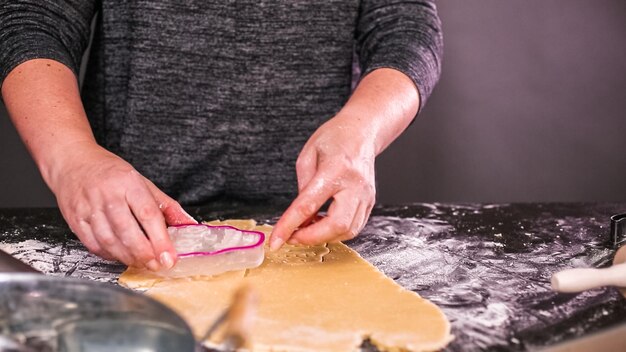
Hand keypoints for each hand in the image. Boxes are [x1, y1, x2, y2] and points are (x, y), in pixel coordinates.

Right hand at [49, 142, 195, 269]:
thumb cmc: (112, 173)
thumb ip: (166, 206)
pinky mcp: (75, 219)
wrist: (73, 162)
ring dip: (128, 257)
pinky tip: (121, 256)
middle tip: (157, 265)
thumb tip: (188, 224)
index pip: (148, 214)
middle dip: (145, 253)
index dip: (160, 240)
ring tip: (142, 263)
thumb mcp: (143, 183)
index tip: (169, 257)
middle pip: (127, 231)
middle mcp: (107, 195)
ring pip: (110, 241)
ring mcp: (88, 208)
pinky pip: (94, 244)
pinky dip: (110, 255)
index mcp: (129, 183)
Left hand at [270, 114, 375, 248]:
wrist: (361, 131)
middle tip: (292, 237)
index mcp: (335, 169)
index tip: (275, 241)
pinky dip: (335, 232)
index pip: (309, 205)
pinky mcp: (369, 202)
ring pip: (347, 231)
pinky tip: (322, 225)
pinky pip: (354, 227)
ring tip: (306, 229)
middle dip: (311, 238)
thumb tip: (299, 218)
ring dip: (323, 237)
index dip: (289, 226)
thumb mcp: (307, 156)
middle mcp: (354, 185)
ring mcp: (366, 195)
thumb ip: (302, 188)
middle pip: (336, 225)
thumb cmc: (334, 138)